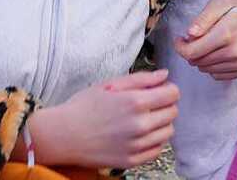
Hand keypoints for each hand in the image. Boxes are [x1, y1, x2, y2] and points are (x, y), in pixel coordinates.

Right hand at [26, 70, 178, 168]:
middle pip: (173, 113)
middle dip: (165, 105)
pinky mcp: (131, 161)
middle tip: (150, 103)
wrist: (63, 135)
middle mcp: (140, 125)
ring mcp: (136, 145)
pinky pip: (157, 150)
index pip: (172, 94)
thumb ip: (142, 79)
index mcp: (136, 102)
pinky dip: (153, 141)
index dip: (168, 89)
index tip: (160, 90)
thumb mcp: (112, 84)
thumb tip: (164, 75)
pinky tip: (140, 134)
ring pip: (168, 132)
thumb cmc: (84, 107)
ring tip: (144, 119)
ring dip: (161, 123)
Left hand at [175, 0, 236, 79]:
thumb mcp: (219, 3)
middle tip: (193, 39)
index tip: (179, 39)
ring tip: (207, 44)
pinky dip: (214, 67)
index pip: (192, 52)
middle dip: (191, 52)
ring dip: (202, 59)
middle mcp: (235, 52)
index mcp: (226, 34)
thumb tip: (188, 35)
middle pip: (198, 62)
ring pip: (207, 70)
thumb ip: (202, 19)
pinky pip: (219, 76)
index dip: (180, 47)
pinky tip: (217, 53)